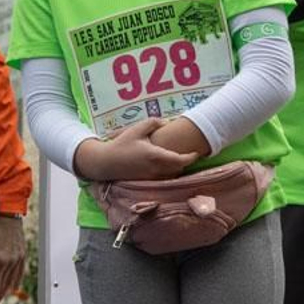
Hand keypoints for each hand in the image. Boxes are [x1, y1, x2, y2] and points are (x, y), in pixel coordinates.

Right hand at [72, 117, 196, 181]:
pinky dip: (168, 172)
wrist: (106, 162)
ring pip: (172, 175)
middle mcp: (156, 168)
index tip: (197, 153)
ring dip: (176, 168)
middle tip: (188, 153)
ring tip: (176, 159)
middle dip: (185, 162)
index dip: (192, 157)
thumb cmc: (121, 144)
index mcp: (156, 155)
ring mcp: (151, 177)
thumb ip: (153, 123)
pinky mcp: (147, 181)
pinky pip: (163, 178)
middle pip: (179, 168)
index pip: (181, 160)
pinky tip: (164, 165)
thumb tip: (166, 122)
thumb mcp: (136, 129)